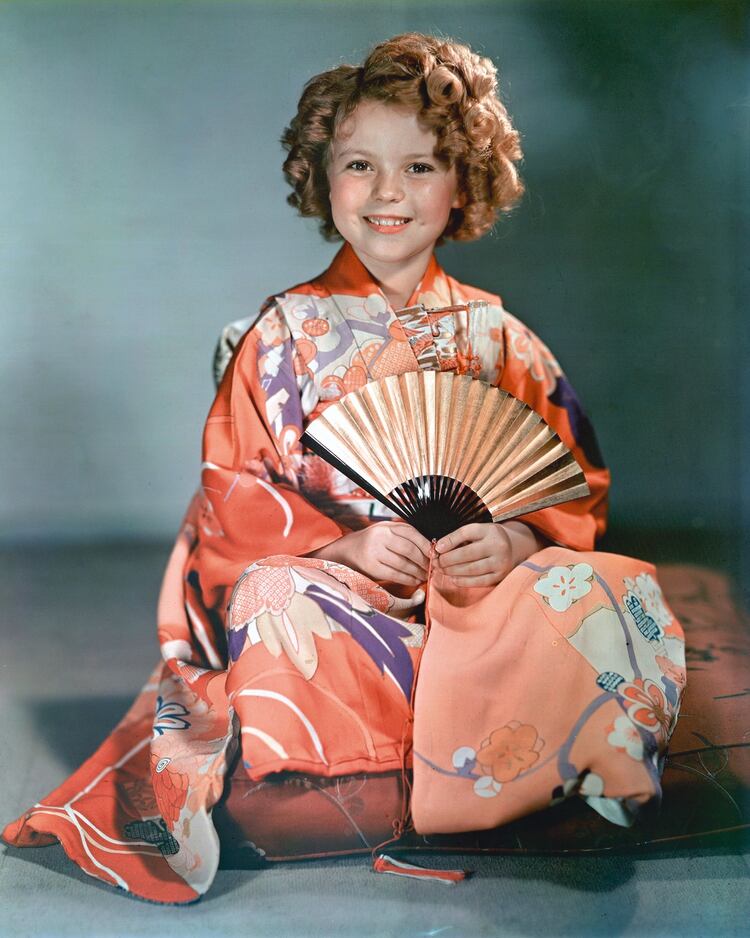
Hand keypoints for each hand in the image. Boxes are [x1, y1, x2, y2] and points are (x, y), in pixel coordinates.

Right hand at [308, 522, 430, 587]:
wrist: (347, 551)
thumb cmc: (372, 541)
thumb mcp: (385, 530)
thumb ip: (404, 534)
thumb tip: (430, 546)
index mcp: (386, 526)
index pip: (412, 533)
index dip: (426, 544)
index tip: (436, 553)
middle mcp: (380, 537)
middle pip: (409, 549)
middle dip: (424, 560)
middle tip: (432, 567)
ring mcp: (374, 552)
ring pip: (403, 563)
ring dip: (418, 571)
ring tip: (425, 575)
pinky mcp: (372, 567)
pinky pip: (395, 574)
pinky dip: (408, 579)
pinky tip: (415, 581)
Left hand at [434, 521, 542, 587]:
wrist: (514, 548)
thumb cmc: (488, 539)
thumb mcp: (477, 531)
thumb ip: (459, 537)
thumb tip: (438, 549)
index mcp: (490, 530)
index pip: (466, 533)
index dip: (449, 541)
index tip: (436, 548)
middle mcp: (498, 545)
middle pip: (467, 553)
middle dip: (447, 559)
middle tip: (435, 562)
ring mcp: (500, 562)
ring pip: (471, 569)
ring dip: (452, 571)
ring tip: (441, 570)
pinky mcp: (500, 576)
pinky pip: (478, 581)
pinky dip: (463, 581)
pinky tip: (453, 578)